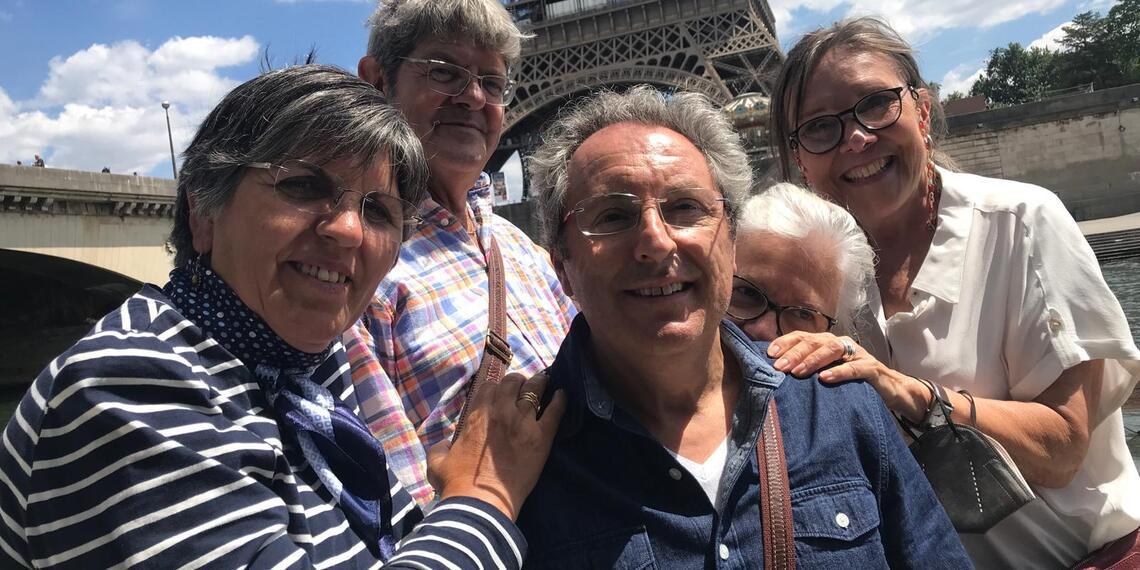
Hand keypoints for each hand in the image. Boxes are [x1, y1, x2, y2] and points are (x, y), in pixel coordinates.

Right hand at [426, 371, 565, 519]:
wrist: (481, 503)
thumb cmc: (456, 483)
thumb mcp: (437, 462)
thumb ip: (440, 447)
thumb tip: (444, 444)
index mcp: (477, 414)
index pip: (490, 386)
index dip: (495, 388)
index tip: (500, 394)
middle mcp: (501, 412)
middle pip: (513, 382)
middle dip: (518, 381)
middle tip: (522, 386)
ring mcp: (523, 422)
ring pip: (535, 390)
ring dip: (539, 384)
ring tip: (544, 381)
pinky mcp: (542, 437)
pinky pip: (555, 412)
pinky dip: (560, 401)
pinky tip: (563, 394)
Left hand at [767, 331, 924, 418]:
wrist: (891, 390)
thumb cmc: (853, 382)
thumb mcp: (828, 373)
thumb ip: (809, 370)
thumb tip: (777, 374)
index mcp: (828, 344)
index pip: (803, 337)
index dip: (785, 343)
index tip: (769, 354)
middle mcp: (841, 344)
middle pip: (814, 341)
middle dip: (795, 353)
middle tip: (779, 367)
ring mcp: (858, 354)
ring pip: (833, 349)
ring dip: (813, 360)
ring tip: (797, 372)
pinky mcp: (872, 368)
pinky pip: (855, 367)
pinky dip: (839, 372)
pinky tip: (825, 379)